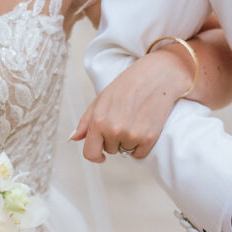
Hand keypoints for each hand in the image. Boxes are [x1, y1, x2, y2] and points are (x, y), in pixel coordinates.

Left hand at [72, 48, 191, 161]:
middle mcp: (113, 131)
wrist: (158, 75)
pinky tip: (144, 126)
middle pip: (110, 150)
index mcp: (98, 121)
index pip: (90, 153)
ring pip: (126, 151)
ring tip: (136, 119)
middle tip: (125, 118)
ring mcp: (131, 135)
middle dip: (115, 139)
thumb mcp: (102, 99)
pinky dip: (142, 145)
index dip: (95, 155)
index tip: (101, 155)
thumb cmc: (129, 85)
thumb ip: (86, 121)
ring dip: (129, 141)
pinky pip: (140, 154)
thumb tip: (73, 138)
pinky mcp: (148, 138)